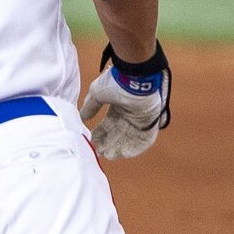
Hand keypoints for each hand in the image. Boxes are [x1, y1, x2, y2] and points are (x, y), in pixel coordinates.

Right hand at [80, 42, 170, 159]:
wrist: (136, 77)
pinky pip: (144, 139)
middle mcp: (129, 114)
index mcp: (119, 106)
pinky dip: (135, 147)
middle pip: (118, 134)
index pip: (108, 124)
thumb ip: (90, 106)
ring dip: (119, 147)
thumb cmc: (117, 82)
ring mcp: (141, 119)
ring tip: (107, 155)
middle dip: (108, 143)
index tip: (92, 142)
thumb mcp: (98, 93)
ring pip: (129, 138)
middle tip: (98, 153)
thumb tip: (82, 116)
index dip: (100, 134)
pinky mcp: (151, 123)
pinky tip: (123, 154)